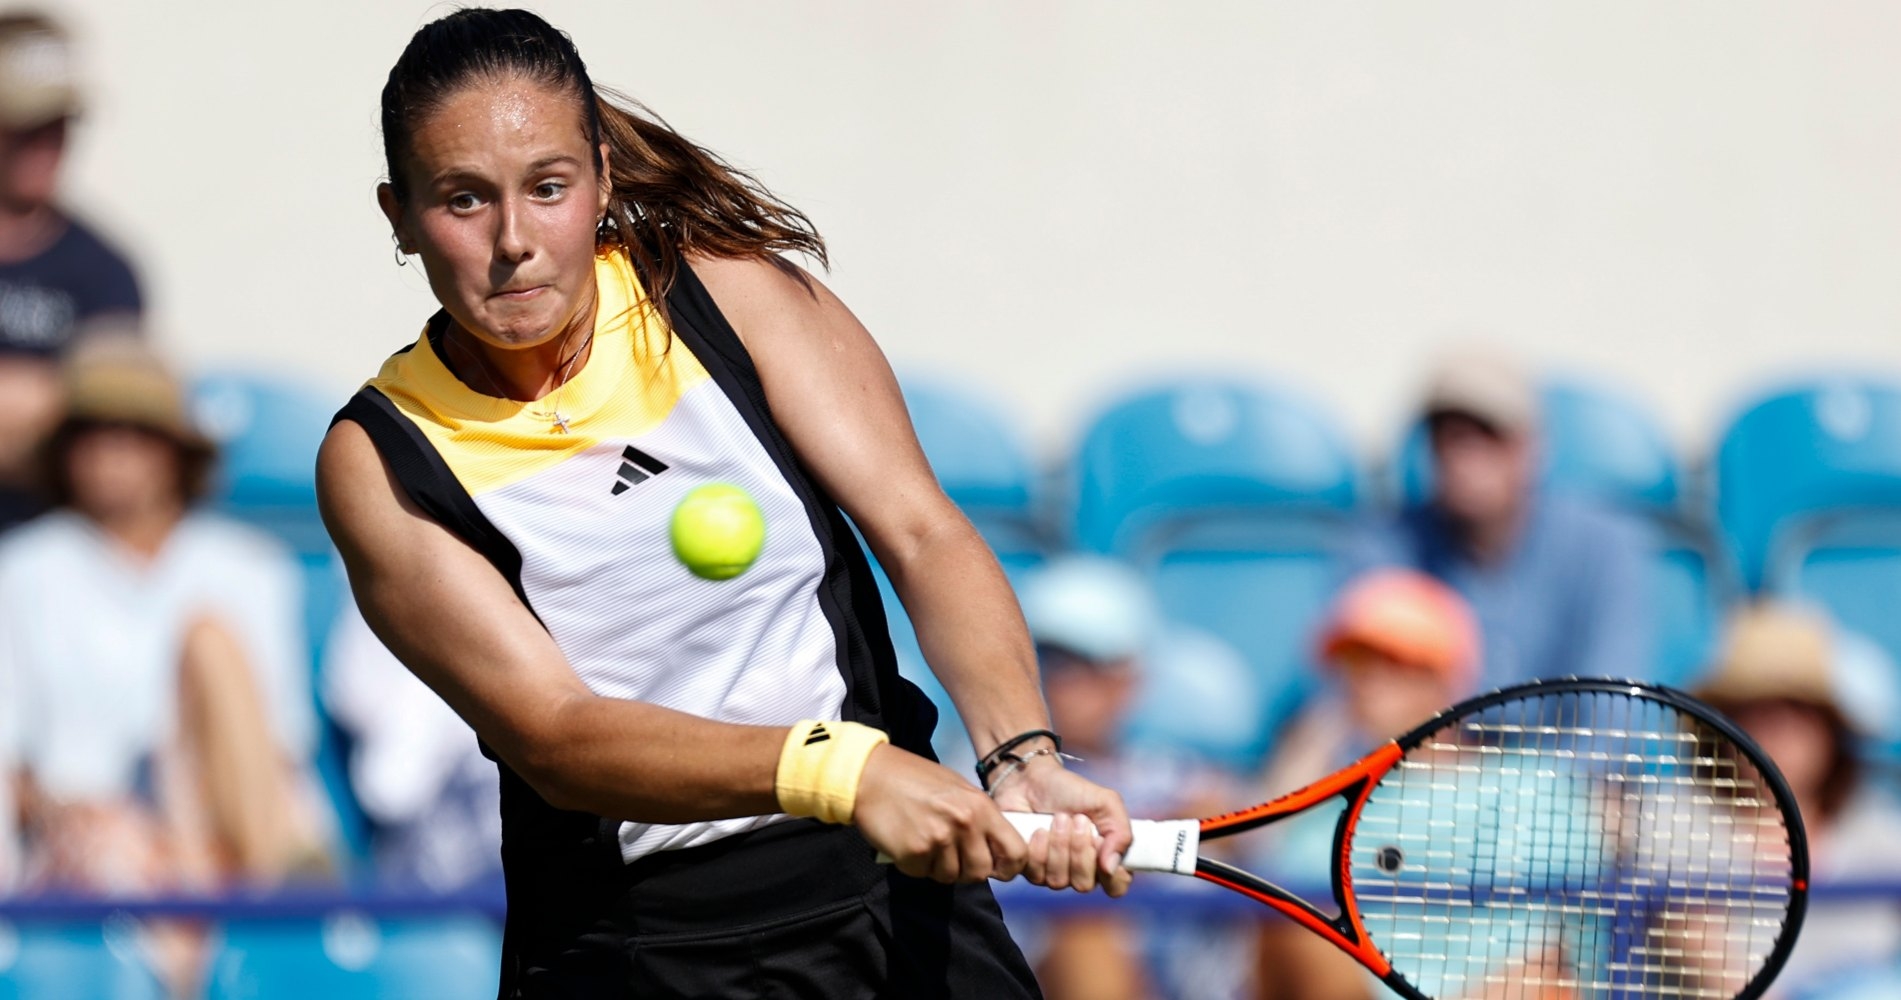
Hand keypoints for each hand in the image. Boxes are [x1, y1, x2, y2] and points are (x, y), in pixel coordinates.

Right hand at [853, 744, 1026, 883]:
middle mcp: (965, 823)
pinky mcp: (915, 852)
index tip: (995, 867)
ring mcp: (940, 839)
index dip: (1009, 867)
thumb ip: (979, 819)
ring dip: (938, 866)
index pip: (1016, 853)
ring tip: (924, 841)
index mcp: (981, 806)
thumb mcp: (958, 790)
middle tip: (949, 854)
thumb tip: (993, 850)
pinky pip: (924, 874)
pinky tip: (907, 842)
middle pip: (981, 872)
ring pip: (951, 877)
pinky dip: (916, 865)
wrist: (870, 775)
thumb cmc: (914, 780)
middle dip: (966, 869)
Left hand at [990, 754, 1134, 896]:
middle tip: (1077, 819)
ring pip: (1059, 880)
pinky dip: (1039, 849)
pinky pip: (1036, 874)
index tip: (1102, 845)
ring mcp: (1053, 872)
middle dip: (1079, 850)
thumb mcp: (1106, 802)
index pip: (1116, 887)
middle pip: (1084, 885)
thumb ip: (1121, 832)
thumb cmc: (1071, 790)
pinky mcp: (1029, 869)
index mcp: (1104, 858)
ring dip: (1059, 846)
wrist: (1031, 779)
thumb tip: (1112, 866)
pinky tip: (1039, 829)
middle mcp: (1080, 871)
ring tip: (1058, 818)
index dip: (1111, 874)